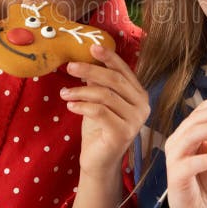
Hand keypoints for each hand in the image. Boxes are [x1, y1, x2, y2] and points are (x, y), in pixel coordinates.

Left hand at [61, 45, 149, 178]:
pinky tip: (70, 106)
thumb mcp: (98, 100)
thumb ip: (98, 82)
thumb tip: (86, 60)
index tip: (92, 47)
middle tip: (70, 66)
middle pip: (114, 80)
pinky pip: (100, 112)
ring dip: (81, 91)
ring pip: (105, 96)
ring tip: (64, 93)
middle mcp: (142, 106)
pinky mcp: (123, 133)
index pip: (124, 70)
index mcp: (139, 94)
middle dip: (90, 70)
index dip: (109, 57)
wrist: (99, 160)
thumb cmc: (99, 129)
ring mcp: (135, 121)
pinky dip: (82, 106)